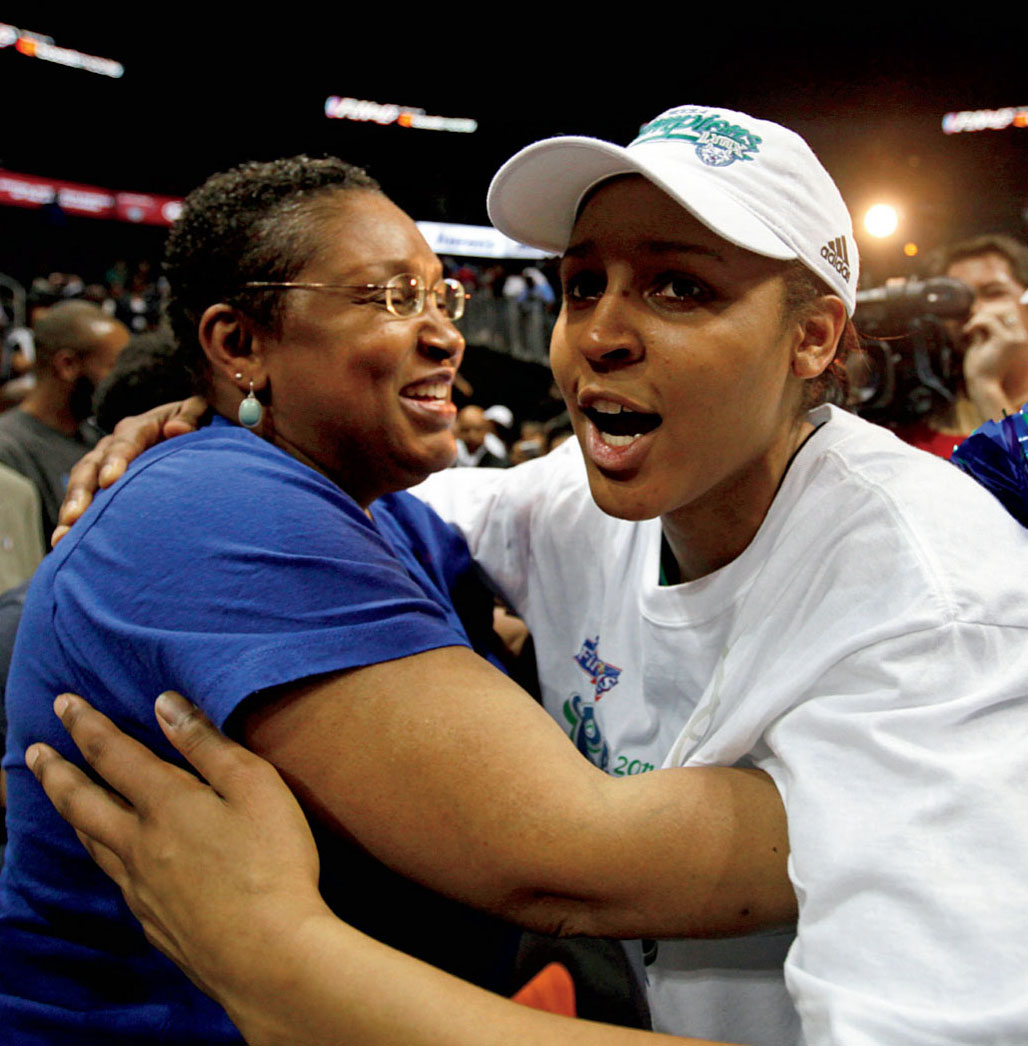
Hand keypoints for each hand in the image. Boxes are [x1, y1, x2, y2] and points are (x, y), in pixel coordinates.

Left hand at [26, 691, 327, 1006]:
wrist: (268, 955)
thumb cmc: (271, 862)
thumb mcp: (254, 786)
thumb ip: (206, 744)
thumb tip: (164, 703)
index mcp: (165, 804)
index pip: (112, 754)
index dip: (85, 724)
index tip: (63, 702)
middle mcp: (139, 844)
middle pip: (82, 802)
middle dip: (56, 772)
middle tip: (34, 752)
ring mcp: (141, 888)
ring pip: (92, 843)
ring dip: (71, 813)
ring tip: (63, 799)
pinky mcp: (153, 921)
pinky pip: (116, 879)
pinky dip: (103, 855)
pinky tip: (116, 860)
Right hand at [52, 396, 208, 545]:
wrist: (182, 435)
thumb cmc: (193, 424)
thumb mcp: (198, 411)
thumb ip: (192, 416)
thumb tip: (176, 429)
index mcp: (137, 429)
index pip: (124, 443)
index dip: (115, 460)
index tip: (110, 481)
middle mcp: (112, 447)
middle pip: (90, 467)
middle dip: (81, 492)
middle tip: (75, 518)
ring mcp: (102, 466)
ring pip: (81, 486)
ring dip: (71, 511)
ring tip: (63, 537)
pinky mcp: (101, 487)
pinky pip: (84, 502)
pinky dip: (76, 522)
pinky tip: (67, 544)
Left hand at [962, 303, 1027, 420]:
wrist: (981, 385)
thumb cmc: (980, 368)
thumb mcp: (982, 344)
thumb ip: (983, 329)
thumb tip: (978, 311)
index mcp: (1016, 337)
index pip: (1011, 311)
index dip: (993, 309)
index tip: (976, 318)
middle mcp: (1019, 336)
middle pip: (1009, 307)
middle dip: (988, 310)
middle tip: (972, 323)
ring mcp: (1015, 338)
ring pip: (1001, 311)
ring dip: (981, 316)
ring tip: (969, 329)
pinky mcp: (1005, 341)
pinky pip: (989, 321)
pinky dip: (975, 322)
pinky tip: (967, 332)